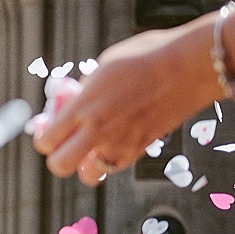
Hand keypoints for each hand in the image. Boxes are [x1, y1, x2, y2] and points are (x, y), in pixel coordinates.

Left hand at [32, 18, 221, 183]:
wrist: (190, 67)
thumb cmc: (147, 58)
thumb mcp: (103, 66)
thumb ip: (84, 89)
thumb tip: (73, 98)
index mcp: (82, 107)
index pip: (46, 140)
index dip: (43, 137)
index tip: (48, 129)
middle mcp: (98, 131)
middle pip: (60, 166)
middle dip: (58, 157)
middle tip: (65, 143)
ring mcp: (121, 144)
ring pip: (90, 175)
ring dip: (86, 164)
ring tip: (92, 146)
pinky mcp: (142, 149)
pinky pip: (116, 166)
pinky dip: (110, 159)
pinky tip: (115, 141)